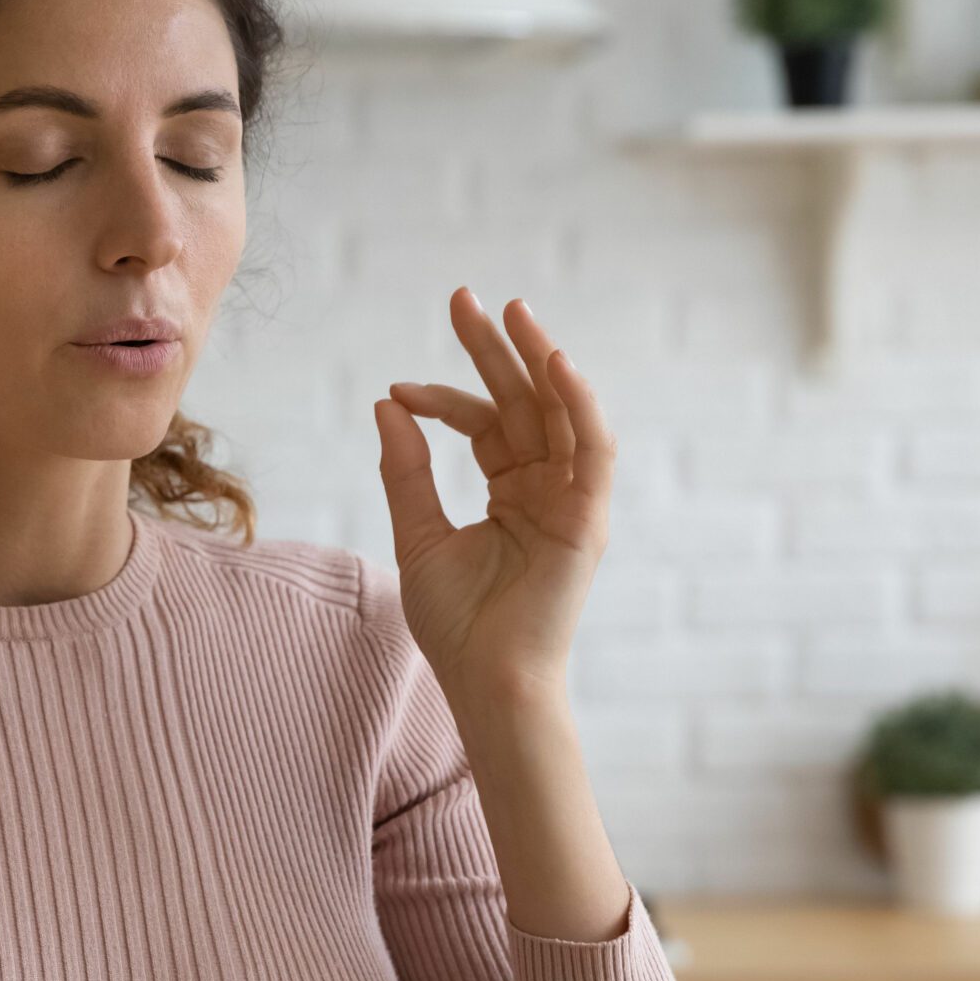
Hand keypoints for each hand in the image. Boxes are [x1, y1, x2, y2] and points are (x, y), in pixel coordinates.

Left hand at [371, 288, 614, 705]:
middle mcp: (547, 489)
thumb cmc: (457, 625)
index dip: (442, 399)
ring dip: (541, 358)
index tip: (398, 390)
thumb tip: (386, 404)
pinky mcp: (590, 518)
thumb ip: (407, 470)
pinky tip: (554, 362)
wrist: (487, 682)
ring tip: (512, 311)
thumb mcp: (418, 534)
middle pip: (524, 403)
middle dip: (496, 349)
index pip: (484, 424)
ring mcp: (572, 500)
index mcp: (513, 493)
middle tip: (462, 298)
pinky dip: (579, 403)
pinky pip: (593, 448)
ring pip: (561, 412)